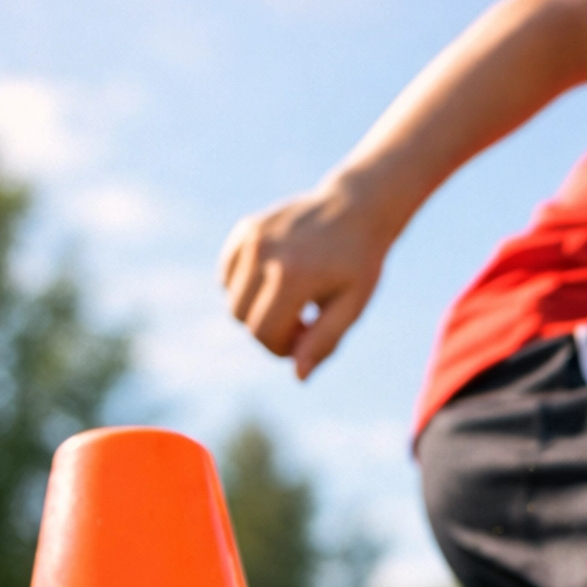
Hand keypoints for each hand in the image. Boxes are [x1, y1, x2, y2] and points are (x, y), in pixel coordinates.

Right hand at [219, 182, 388, 380]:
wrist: (356, 210)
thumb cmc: (358, 265)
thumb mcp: (351, 306)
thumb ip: (324, 342)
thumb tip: (298, 376)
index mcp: (293, 276)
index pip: (264, 334)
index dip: (282, 348)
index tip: (307, 338)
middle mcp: (265, 254)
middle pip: (242, 319)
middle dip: (270, 330)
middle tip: (304, 321)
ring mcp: (253, 238)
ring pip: (232, 299)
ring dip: (257, 310)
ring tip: (292, 301)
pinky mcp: (247, 228)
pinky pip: (228, 275)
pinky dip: (246, 286)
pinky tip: (276, 280)